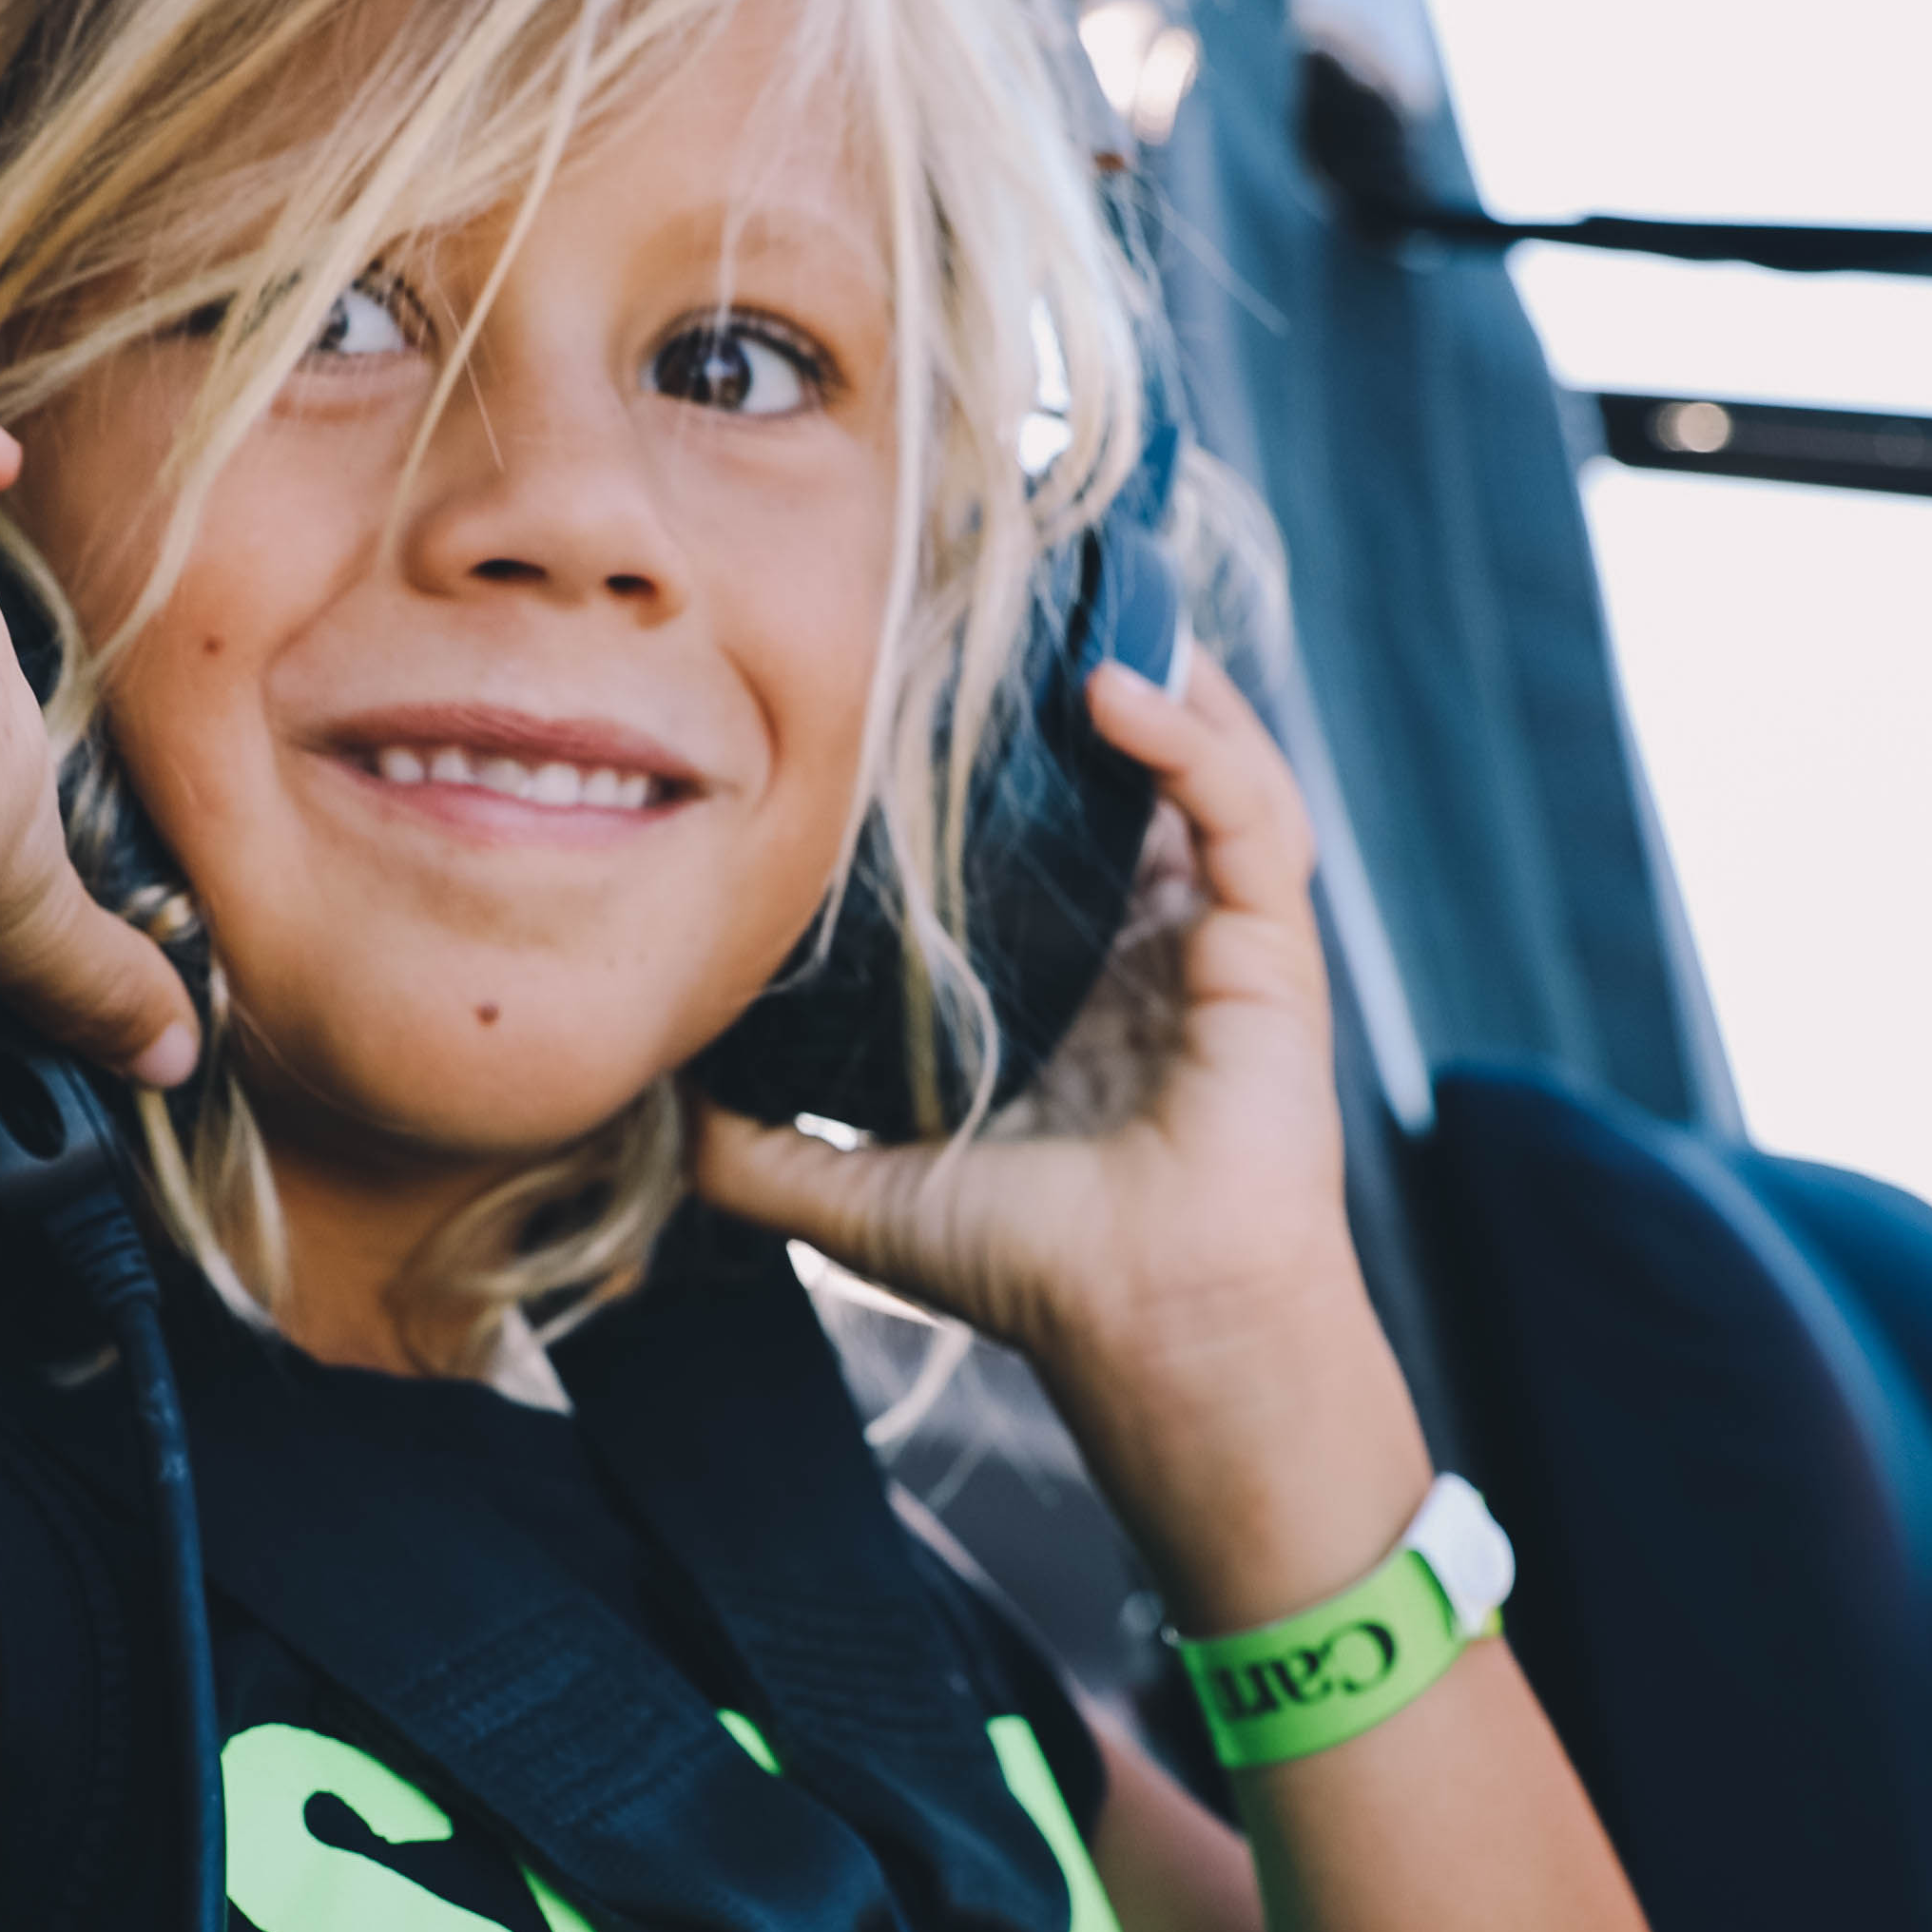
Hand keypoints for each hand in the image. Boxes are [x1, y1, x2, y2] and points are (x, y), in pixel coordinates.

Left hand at [693, 655, 1420, 1622]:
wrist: (1148, 1330)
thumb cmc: (1034, 1275)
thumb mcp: (863, 1196)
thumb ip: (761, 1150)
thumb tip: (659, 1101)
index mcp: (1080, 989)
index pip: (1051, 832)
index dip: (1004, 751)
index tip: (924, 682)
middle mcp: (1156, 951)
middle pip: (1133, 774)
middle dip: (1085, 676)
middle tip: (1005, 600)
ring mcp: (1222, 943)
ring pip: (1204, 765)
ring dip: (1151, 676)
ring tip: (1077, 604)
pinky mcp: (1272, 948)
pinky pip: (1244, 808)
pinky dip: (1191, 736)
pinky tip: (1117, 684)